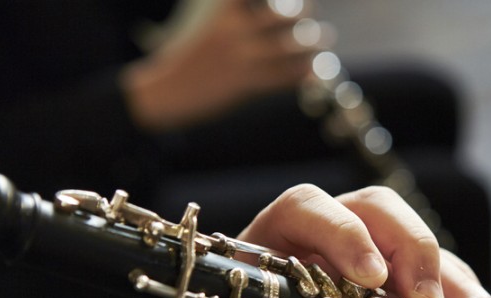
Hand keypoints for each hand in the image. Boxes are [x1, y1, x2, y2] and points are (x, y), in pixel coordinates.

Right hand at [122, 0, 318, 131]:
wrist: (167, 91)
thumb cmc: (191, 58)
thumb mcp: (213, 26)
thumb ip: (239, 16)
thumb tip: (275, 14)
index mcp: (225, 12)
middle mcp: (235, 31)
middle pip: (283, 14)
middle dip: (304, 12)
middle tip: (310, 15)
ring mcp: (242, 58)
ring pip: (290, 48)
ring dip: (312, 45)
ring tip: (323, 42)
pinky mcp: (246, 84)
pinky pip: (285, 77)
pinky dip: (303, 73)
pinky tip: (311, 71)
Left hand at [138, 184, 490, 297]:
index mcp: (272, 237)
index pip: (309, 207)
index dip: (344, 233)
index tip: (371, 279)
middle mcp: (323, 236)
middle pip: (379, 212)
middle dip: (413, 251)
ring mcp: (361, 257)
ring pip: (416, 246)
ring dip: (454, 280)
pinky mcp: (389, 288)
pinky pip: (432, 282)